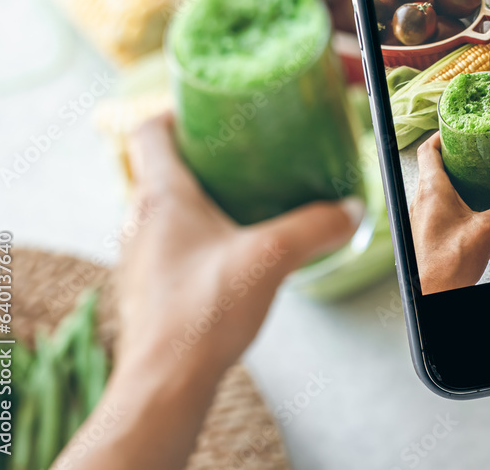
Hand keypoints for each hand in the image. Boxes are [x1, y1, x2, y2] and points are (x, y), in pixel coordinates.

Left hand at [54, 114, 361, 469]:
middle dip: (200, 156)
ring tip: (241, 200)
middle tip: (241, 154)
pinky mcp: (149, 285)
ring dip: (197, 197)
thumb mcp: (271, 257)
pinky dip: (195, 234)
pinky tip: (230, 252)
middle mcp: (141, 220)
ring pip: (164, 207)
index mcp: (162, 196)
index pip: (149, 130)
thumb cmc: (201, 314)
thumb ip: (315, 227)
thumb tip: (349, 209)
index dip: (176, 111)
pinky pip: (168, 242)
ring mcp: (140, 255)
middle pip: (160, 167)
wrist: (166, 380)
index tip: (209, 108)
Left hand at [411, 132, 489, 293]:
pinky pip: (435, 204)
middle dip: (452, 155)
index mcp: (431, 190)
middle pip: (431, 165)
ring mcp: (419, 216)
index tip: (457, 129)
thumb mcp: (487, 231)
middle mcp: (420, 199)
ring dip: (452, 178)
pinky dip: (451, 198)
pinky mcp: (424, 231)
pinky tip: (470, 207)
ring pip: (433, 186)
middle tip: (473, 151)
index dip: (441, 135)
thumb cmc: (447, 266)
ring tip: (476, 176)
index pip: (428, 149)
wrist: (433, 296)